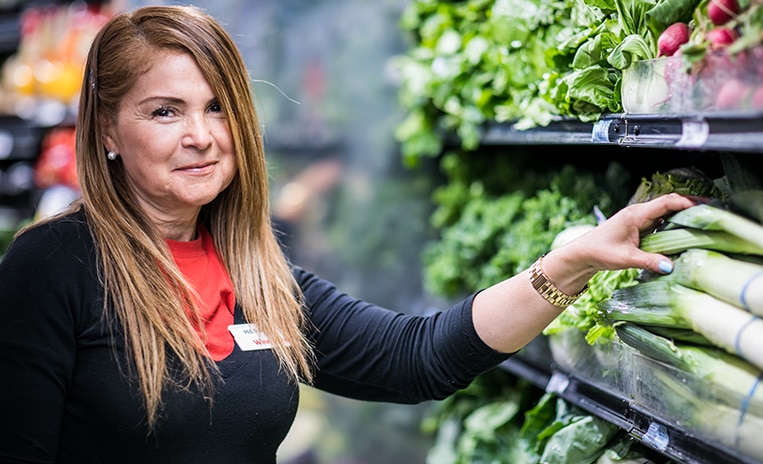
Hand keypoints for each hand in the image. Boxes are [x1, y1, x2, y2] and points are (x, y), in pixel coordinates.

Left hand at [557, 192, 698, 277]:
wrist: (583, 254)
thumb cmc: (600, 252)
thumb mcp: (625, 259)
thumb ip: (649, 261)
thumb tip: (671, 266)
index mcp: (636, 214)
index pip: (666, 203)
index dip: (687, 202)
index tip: (705, 207)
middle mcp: (639, 213)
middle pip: (670, 204)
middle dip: (690, 205)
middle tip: (712, 211)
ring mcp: (639, 220)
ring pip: (666, 213)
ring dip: (683, 214)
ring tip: (704, 220)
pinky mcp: (638, 227)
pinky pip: (660, 222)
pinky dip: (674, 224)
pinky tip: (685, 232)